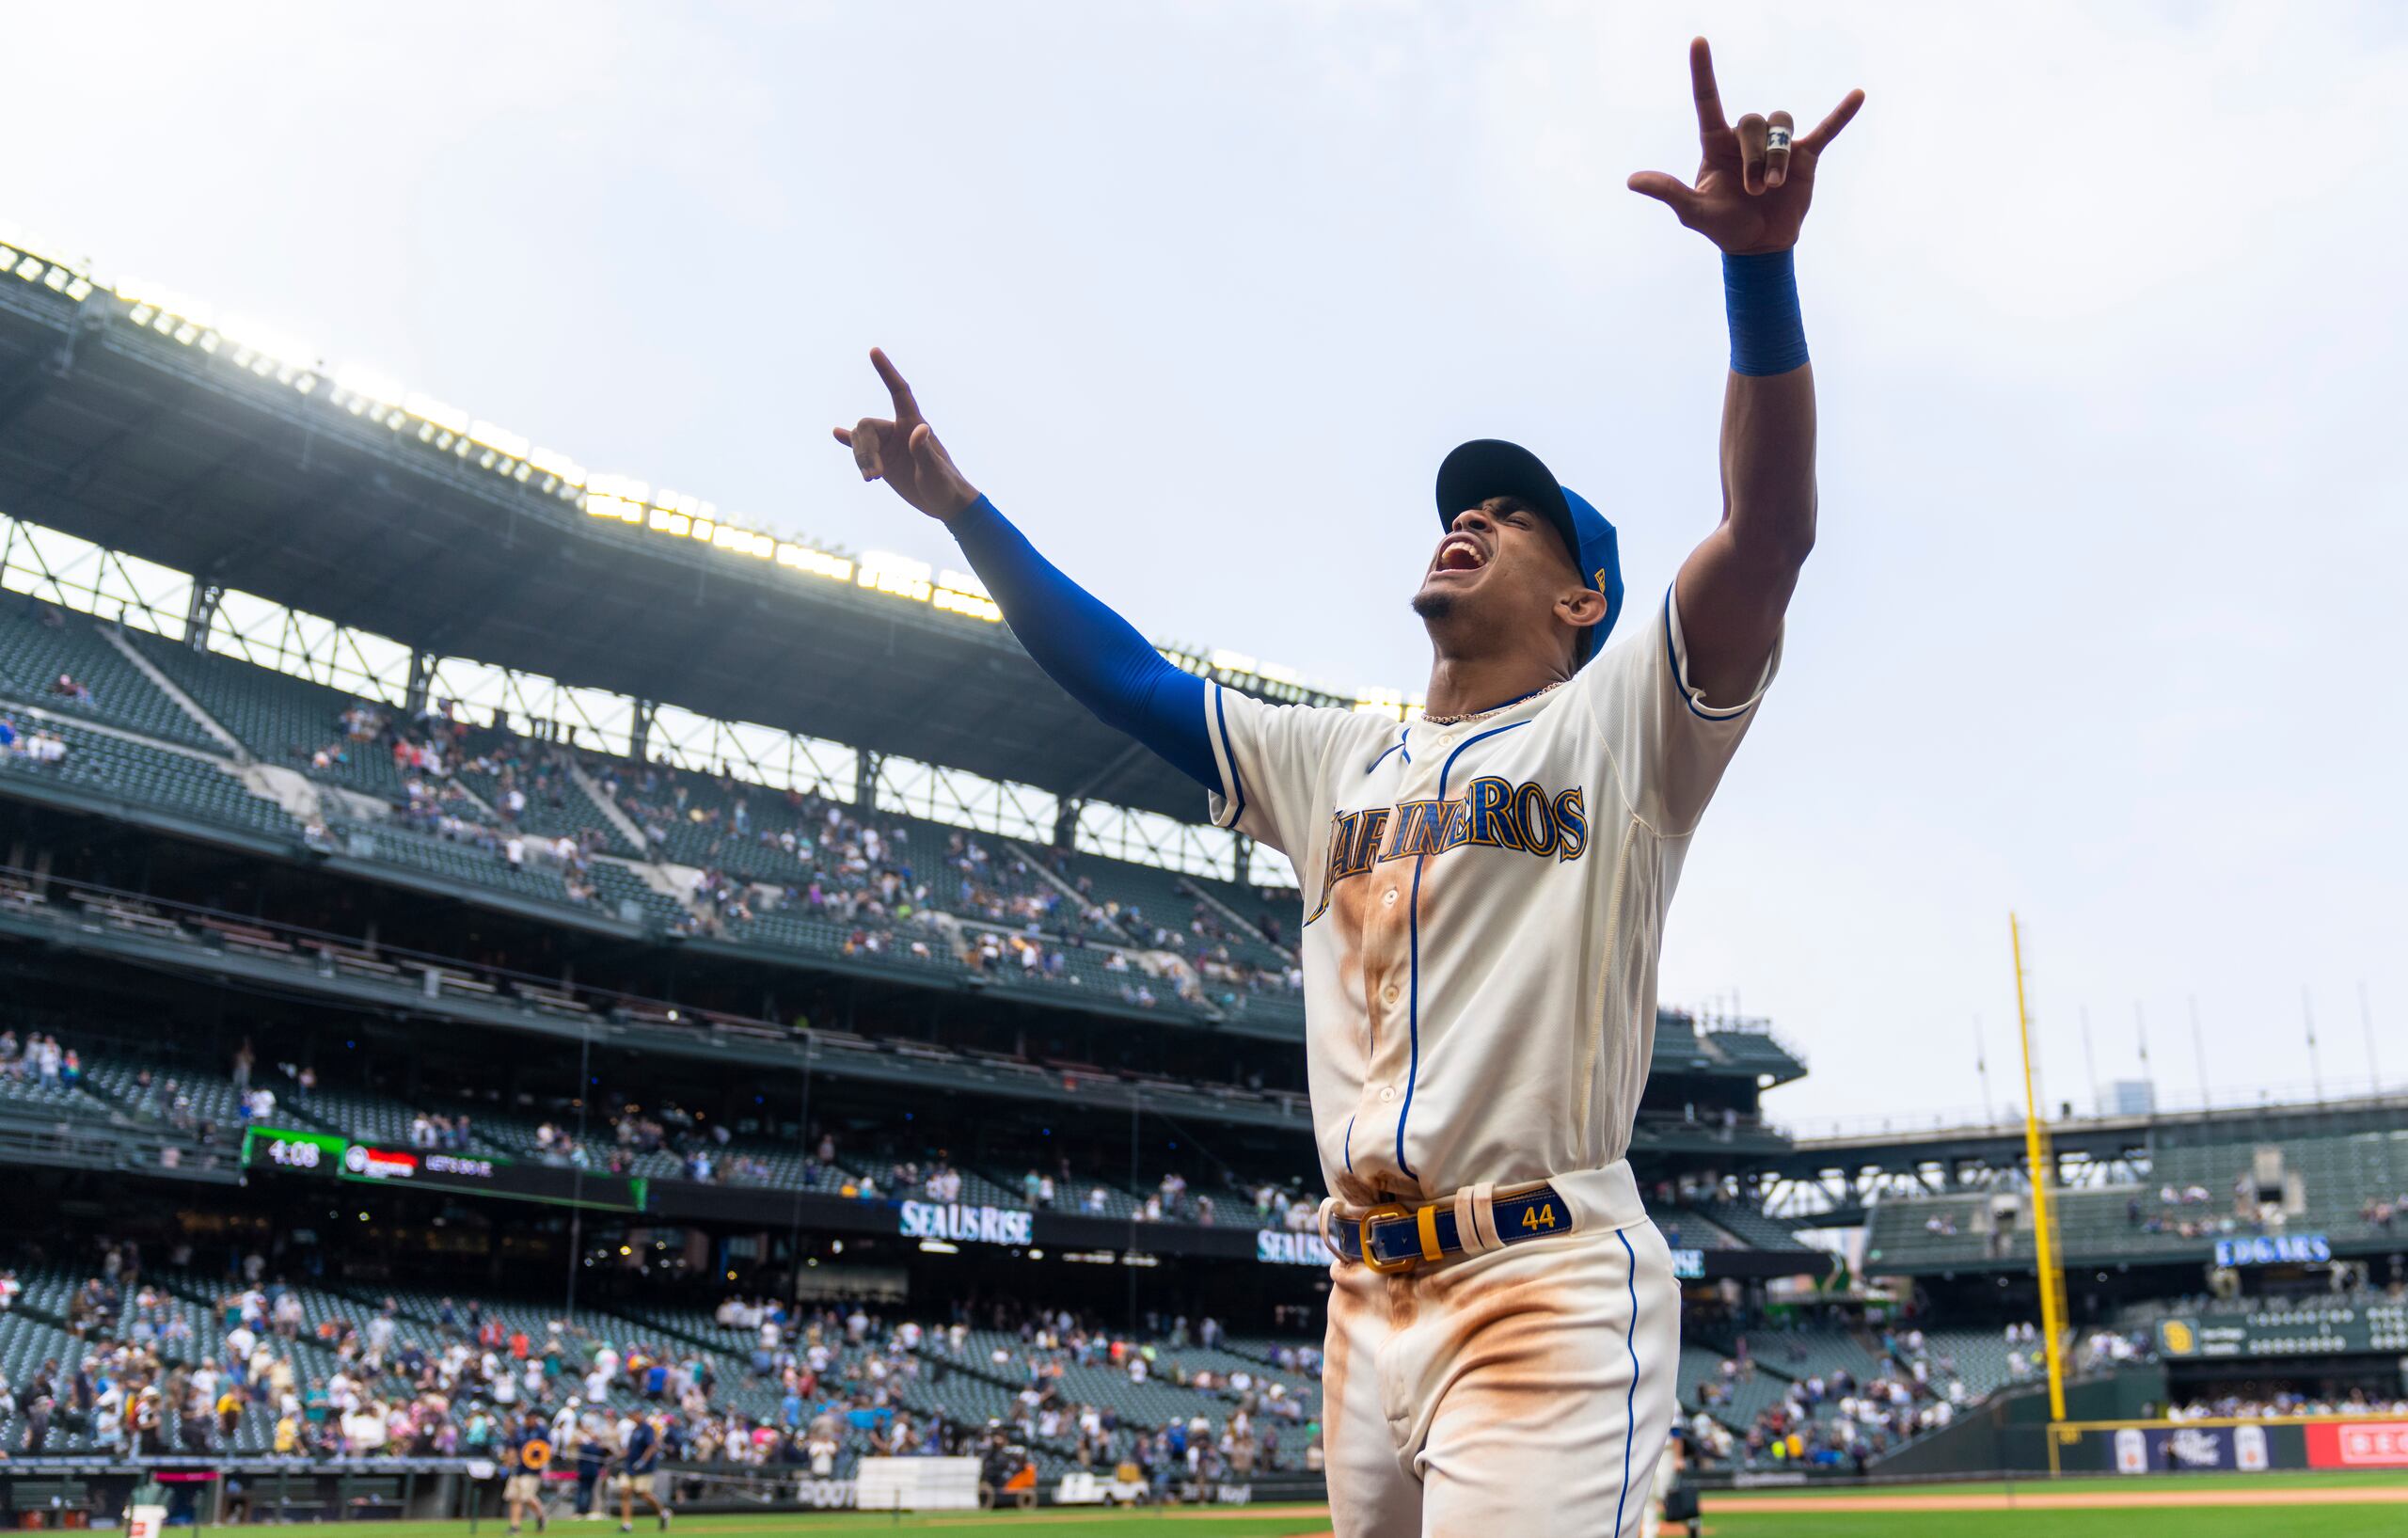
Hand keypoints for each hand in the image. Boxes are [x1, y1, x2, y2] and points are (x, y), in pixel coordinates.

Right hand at [831, 349, 980, 520]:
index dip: (886, 371)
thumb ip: (924, 451)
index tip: (874, 351)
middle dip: (864, 450)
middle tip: (875, 476)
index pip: (898, 392)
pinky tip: (837, 433)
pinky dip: (849, 441)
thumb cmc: (945, 485)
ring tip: (871, 479)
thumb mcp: (935, 471)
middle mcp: (899, 431)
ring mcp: (889, 445)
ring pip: (861, 440)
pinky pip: (860, 446)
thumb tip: (920, 428)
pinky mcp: (882, 460)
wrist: (946, 504)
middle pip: (867, 426)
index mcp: (914, 425)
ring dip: (861, 459)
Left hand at [1628, 38, 1863, 254]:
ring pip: (1781, 128)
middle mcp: (1745, 138)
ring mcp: (1776, 145)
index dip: (1703, 72)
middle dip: (1755, 159)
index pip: (1707, 101)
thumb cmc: (1722, 226)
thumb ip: (1669, 191)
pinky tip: (1858, 95)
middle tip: (1756, 191)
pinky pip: (1825, 129)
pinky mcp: (1805, 157)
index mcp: (1716, 144)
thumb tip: (1633, 180)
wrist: (1758, 247)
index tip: (1698, 41)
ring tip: (1774, 187)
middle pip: (1753, 124)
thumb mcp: (1693, 211)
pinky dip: (1841, 114)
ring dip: (1778, 157)